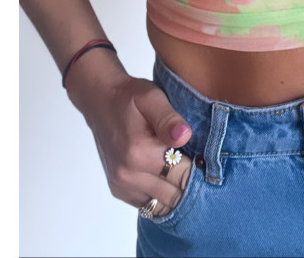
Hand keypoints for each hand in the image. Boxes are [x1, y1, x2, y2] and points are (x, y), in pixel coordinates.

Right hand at [71, 67, 193, 213]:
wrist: (100, 101)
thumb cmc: (129, 97)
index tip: (203, 156)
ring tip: (177, 166)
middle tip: (193, 161)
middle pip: (174, 196)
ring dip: (173, 190)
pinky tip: (163, 174)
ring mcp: (121, 185)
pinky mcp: (118, 190)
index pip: (183, 177)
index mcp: (140, 153)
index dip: (198, 168)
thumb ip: (169, 119)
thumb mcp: (152, 97)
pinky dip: (159, 194)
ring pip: (162, 205)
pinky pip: (148, 204)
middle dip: (187, 182)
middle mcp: (128, 175)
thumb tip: (184, 136)